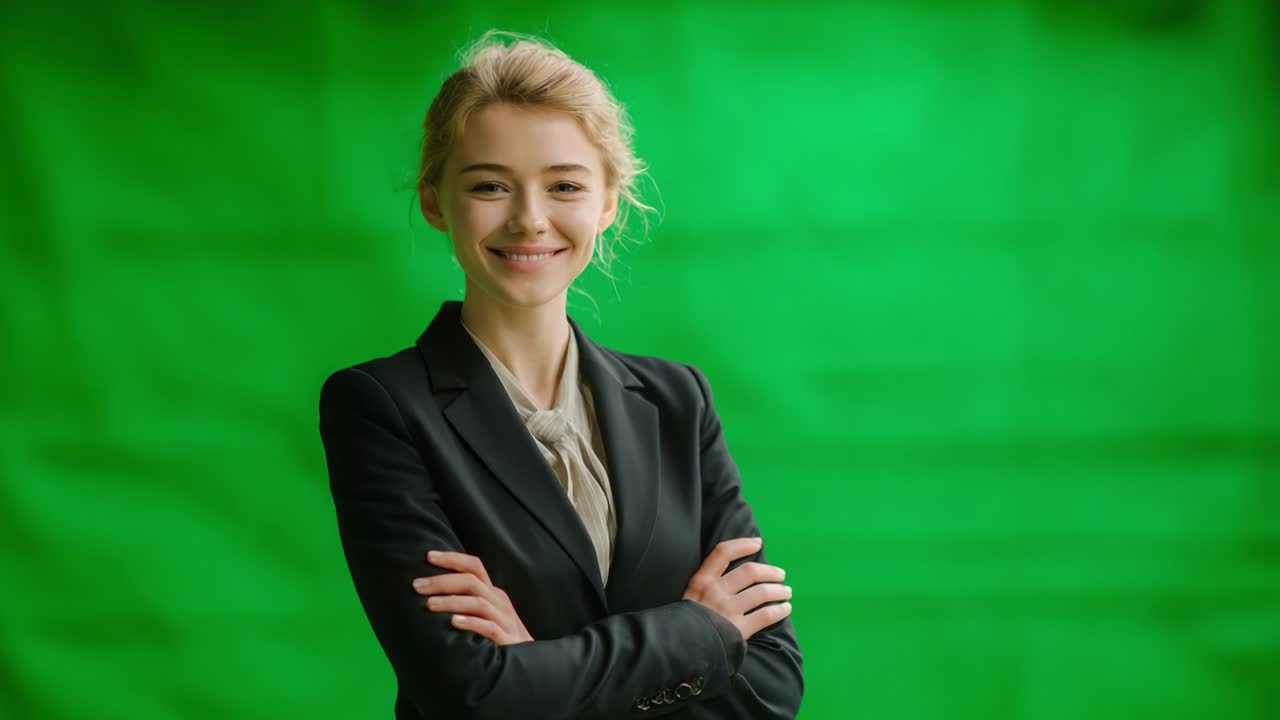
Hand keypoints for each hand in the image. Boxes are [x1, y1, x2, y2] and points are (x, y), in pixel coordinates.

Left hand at [412, 550, 533, 645]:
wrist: (528, 661)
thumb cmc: (498, 637)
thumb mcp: (484, 614)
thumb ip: (465, 602)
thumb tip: (429, 594)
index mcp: (492, 592)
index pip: (474, 566)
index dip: (452, 559)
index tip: (428, 556)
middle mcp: (499, 601)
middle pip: (471, 581)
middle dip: (441, 581)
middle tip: (416, 586)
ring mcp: (505, 619)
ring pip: (477, 603)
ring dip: (451, 601)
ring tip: (428, 605)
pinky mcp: (507, 639)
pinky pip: (489, 628)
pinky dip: (471, 623)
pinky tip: (454, 623)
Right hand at [681, 537, 792, 640]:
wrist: (682, 648)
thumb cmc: (687, 622)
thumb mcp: (689, 596)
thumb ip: (707, 584)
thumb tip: (737, 574)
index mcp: (701, 580)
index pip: (724, 552)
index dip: (743, 545)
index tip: (758, 543)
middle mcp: (715, 591)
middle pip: (750, 572)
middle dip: (770, 571)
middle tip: (781, 575)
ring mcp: (728, 609)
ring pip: (762, 592)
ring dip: (779, 590)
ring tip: (786, 592)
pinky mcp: (738, 629)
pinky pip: (766, 615)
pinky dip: (780, 610)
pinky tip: (785, 609)